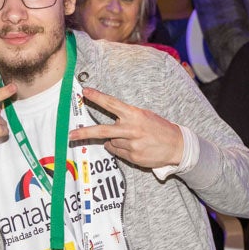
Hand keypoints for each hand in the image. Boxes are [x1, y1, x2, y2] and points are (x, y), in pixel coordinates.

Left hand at [68, 87, 183, 168]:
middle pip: (101, 131)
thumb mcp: (145, 116)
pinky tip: (134, 147)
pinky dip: (121, 150)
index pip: (112, 104)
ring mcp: (132, 145)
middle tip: (71, 136)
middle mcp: (131, 129)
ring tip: (131, 139)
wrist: (177, 146)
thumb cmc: (159, 128)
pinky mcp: (134, 157)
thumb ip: (127, 117)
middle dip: (84, 133)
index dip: (97, 97)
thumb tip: (111, 121)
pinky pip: (119, 153)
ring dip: (114, 141)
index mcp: (134, 114)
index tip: (85, 92)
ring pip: (111, 143)